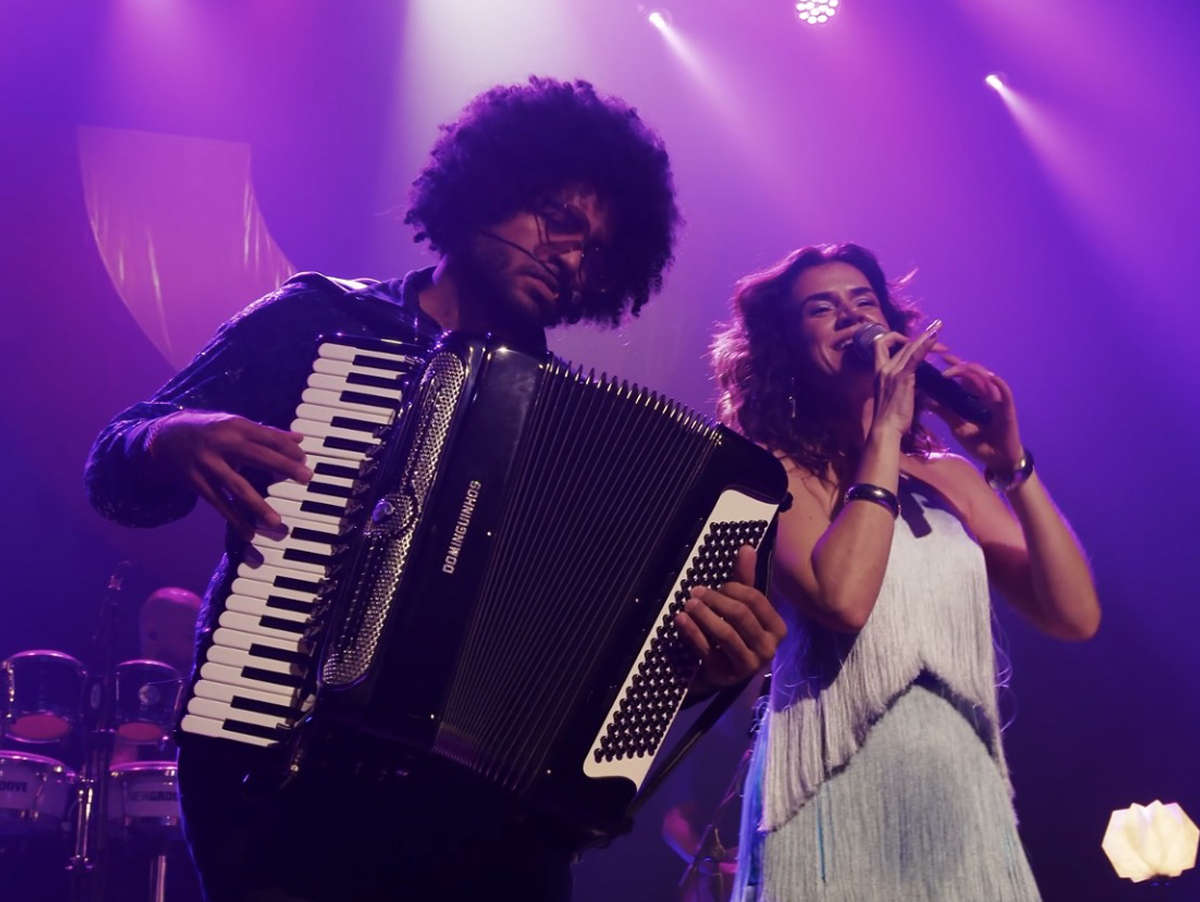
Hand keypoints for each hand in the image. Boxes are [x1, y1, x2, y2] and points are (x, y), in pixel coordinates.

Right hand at [147, 410, 310, 539]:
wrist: (167, 437)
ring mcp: (207, 464)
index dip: (288, 448)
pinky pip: (218, 503)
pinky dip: (234, 519)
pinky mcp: (196, 482)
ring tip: (275, 521)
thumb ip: (267, 434)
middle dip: (283, 466)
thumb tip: (299, 439)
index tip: (305, 459)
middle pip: (256, 456)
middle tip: (306, 478)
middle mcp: (221, 443)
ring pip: (236, 486)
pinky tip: (248, 532)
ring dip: (257, 505)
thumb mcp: (236, 425)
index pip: (267, 436)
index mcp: (235, 426)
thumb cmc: (211, 430)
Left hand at [675, 545, 785, 691]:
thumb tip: (746, 547)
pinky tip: (681, 620)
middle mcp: (768, 648)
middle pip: (741, 616)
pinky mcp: (726, 676)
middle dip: (716, 600)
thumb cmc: (736, 633)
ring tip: (688, 603)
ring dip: (704, 615)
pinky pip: (708, 651)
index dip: (734, 589)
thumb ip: (745, 579)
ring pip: (726, 634)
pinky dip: (693, 633)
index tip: (718, 586)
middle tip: (696, 591)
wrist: (721, 670)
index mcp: (777, 628)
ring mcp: (748, 665)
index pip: (756, 600)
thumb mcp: (742, 606)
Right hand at [869, 320, 941, 436]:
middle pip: (900, 344)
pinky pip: (914, 357)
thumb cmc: (891, 416)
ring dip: (925, 336)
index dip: (894, 338)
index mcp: (879, 371)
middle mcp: (884, 368)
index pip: (880, 344)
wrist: (886, 428)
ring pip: (909, 347)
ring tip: (938, 328)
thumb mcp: (894, 394)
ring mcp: (892, 371)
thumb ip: (903, 382)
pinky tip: (934, 339)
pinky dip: (925, 346)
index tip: (909, 341)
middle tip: (935, 331)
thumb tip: (917, 380)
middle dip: (918, 337)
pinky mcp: (903, 377)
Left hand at [930, 350, 1024, 471]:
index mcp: (973, 398)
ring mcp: (997, 400)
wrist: (997, 459)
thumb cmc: (979, 443)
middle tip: (945, 364)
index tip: (940, 359)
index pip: (963, 377)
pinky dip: (999, 384)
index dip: (954, 366)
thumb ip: (946, 414)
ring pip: (987, 379)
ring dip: (974, 371)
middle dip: (960, 366)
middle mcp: (985, 395)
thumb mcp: (958, 428)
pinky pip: (1006, 393)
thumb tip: (928, 400)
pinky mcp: (1008, 408)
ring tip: (959, 368)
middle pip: (974, 374)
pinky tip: (991, 378)